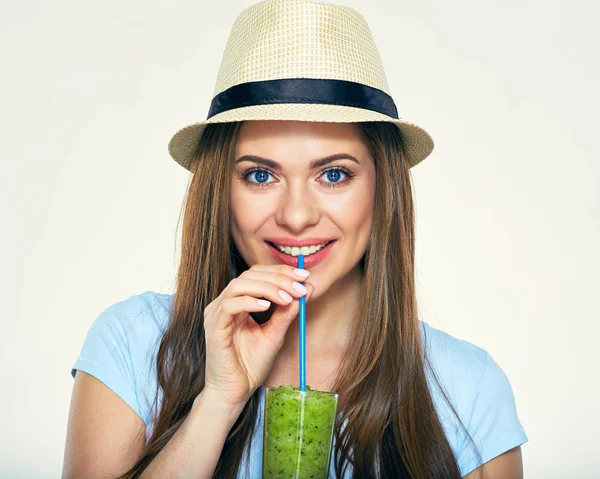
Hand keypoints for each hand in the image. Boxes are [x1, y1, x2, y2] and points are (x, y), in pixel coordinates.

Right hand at [202, 264, 313, 408]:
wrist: (235, 392)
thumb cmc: (250, 365)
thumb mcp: (275, 334)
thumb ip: (286, 313)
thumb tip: (305, 290)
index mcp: (238, 302)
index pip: (258, 275)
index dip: (281, 272)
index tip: (304, 276)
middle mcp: (225, 303)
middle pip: (250, 275)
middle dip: (278, 278)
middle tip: (299, 287)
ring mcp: (217, 314)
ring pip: (239, 285)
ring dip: (267, 287)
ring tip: (287, 298)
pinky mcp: (214, 327)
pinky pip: (230, 305)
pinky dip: (250, 301)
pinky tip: (267, 307)